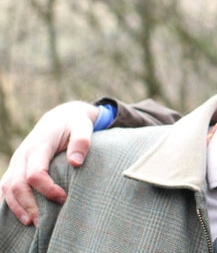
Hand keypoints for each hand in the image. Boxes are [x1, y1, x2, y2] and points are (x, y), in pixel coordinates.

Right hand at [0, 101, 98, 225]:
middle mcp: (23, 154)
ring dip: (17, 207)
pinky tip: (21, 215)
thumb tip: (76, 162)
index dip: (47, 189)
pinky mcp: (16, 167)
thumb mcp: (83, 126)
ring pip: (7, 188)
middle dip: (28, 205)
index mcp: (39, 145)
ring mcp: (17, 161)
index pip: (35, 173)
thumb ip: (81, 141)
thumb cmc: (74, 124)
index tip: (63, 198)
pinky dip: (10, 202)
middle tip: (43, 222)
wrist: (60, 118)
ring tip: (32, 223)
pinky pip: (5, 187)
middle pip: (17, 185)